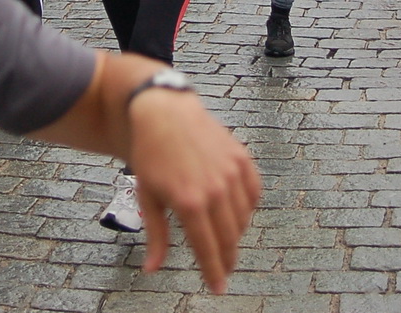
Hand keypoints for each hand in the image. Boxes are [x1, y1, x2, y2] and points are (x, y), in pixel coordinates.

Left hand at [127, 86, 261, 292]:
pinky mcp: (241, 158)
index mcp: (189, 203)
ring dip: (235, 234)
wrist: (166, 112)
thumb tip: (152, 269)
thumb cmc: (152, 154)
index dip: (214, 273)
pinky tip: (236, 211)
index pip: (207, 249)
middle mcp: (215, 190)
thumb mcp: (147, 196)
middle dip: (227, 259)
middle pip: (228, 238)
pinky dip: (248, 207)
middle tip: (223, 270)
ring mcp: (231, 173)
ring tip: (223, 238)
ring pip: (243, 219)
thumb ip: (156, 235)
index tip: (218, 288)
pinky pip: (253, 193)